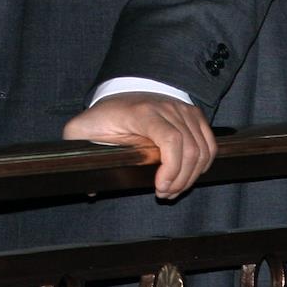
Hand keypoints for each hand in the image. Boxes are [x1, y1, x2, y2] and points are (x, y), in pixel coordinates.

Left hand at [62, 92, 216, 198]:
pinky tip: (188, 176)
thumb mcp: (82, 129)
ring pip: (202, 149)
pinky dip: (204, 164)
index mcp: (143, 113)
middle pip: (189, 149)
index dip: (171, 167)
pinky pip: (209, 143)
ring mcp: (183, 110)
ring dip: (191, 176)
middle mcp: (167, 109)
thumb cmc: (104, 115)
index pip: (170, 138)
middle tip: (164, 193)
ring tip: (173, 188)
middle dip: (180, 180)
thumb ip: (77, 149)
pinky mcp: (192, 115)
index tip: (159, 187)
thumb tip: (89, 186)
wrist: (120, 92)